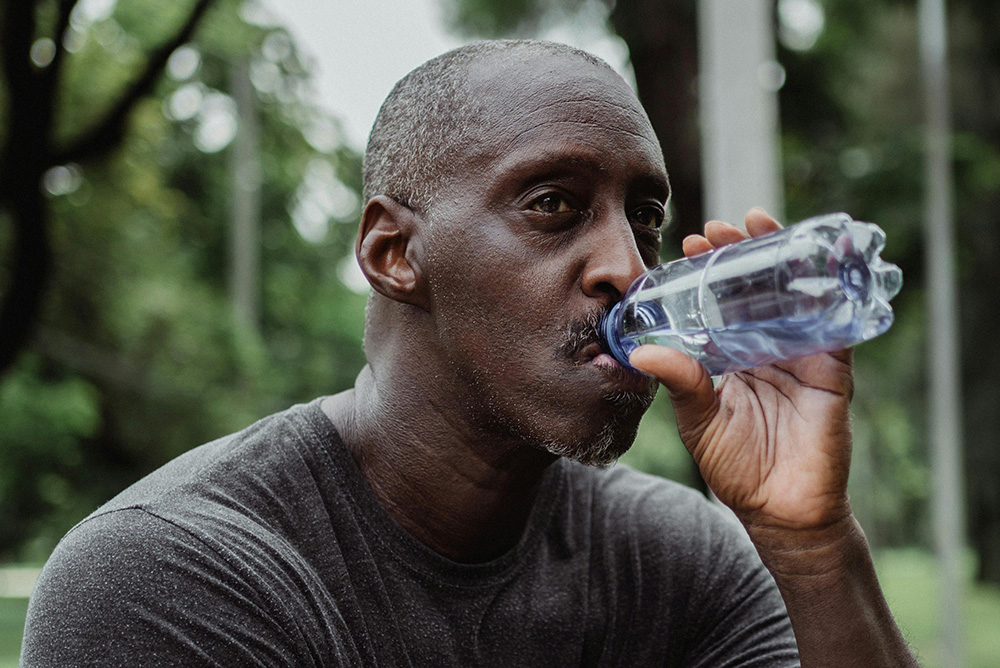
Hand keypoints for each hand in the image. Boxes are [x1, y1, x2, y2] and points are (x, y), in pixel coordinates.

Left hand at [629, 208, 854, 533]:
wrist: (780, 511)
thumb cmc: (737, 468)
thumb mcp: (699, 421)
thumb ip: (680, 384)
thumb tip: (642, 351)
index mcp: (733, 357)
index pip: (722, 303)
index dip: (709, 272)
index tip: (691, 241)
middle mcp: (768, 349)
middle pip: (758, 290)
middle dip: (742, 253)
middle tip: (722, 226)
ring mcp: (802, 357)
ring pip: (794, 296)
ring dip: (781, 258)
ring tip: (760, 225)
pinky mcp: (832, 372)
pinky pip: (834, 326)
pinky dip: (829, 294)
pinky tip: (819, 263)